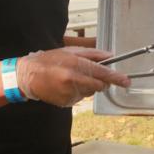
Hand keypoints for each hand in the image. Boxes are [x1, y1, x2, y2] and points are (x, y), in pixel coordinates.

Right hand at [16, 47, 130, 106]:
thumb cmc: (49, 60)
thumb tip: (110, 56)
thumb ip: (92, 54)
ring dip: (87, 86)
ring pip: (89, 92)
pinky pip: (80, 99)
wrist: (27, 76)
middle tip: (88, 74)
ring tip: (71, 78)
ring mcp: (69, 93)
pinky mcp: (66, 103)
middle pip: (99, 85)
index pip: (102, 73)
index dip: (116, 78)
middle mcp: (73, 81)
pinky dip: (77, 93)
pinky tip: (65, 86)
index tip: (127, 81)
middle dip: (100, 82)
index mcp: (75, 65)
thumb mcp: (70, 51)